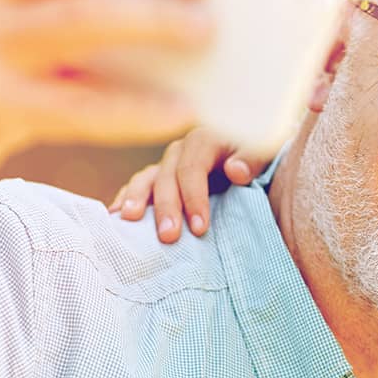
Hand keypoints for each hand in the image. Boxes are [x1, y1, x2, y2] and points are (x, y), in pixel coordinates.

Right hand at [109, 127, 266, 242]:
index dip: (194, 198)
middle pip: (167, 177)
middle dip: (167, 207)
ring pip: (147, 179)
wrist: (248, 159)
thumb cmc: (255, 159)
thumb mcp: (261, 154)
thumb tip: (234, 171)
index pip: (193, 169)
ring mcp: (166, 164)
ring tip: (129, 219)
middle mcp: (181, 150)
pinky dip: (126, 199)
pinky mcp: (158, 178)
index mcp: (205, 140)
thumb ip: (252, 160)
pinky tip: (115, 217)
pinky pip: (139, 186)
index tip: (199, 228)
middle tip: (168, 237)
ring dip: (137, 199)